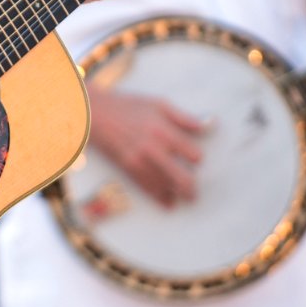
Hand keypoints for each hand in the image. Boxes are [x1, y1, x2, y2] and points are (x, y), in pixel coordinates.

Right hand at [88, 86, 204, 207]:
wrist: (97, 114)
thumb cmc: (129, 106)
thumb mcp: (159, 104)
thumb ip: (185, 117)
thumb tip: (207, 125)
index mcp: (165, 131)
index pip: (193, 155)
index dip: (197, 158)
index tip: (196, 159)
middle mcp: (154, 149)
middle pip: (182, 178)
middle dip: (192, 188)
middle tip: (196, 192)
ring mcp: (140, 162)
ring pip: (166, 187)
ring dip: (178, 194)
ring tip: (186, 197)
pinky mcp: (129, 169)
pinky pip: (148, 189)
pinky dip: (161, 198)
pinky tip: (168, 202)